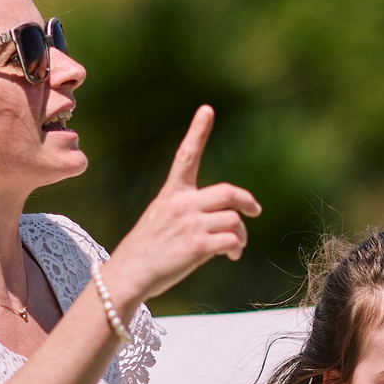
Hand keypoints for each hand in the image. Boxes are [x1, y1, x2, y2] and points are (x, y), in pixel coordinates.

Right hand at [100, 107, 259, 307]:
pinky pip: (232, 240)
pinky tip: (230, 256)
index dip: (197, 131)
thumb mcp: (161, 221)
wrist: (128, 275)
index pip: (186, 156)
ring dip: (241, 235)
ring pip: (234, 220)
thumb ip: (189, 213)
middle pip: (229, 192)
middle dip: (247, 202)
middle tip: (255, 211)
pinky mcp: (197, 246)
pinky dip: (236, 249)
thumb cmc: (146, 251)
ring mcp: (190, 224)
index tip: (207, 109)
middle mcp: (181, 204)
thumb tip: (223, 224)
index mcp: (171, 194)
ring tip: (235, 247)